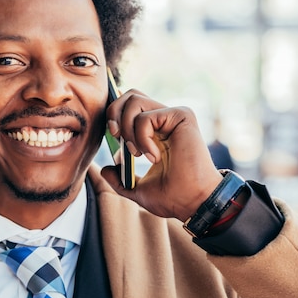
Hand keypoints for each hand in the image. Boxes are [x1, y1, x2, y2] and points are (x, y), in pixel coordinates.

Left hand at [100, 89, 221, 220]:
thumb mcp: (137, 189)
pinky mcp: (182, 116)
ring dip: (127, 129)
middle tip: (117, 137)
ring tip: (137, 153)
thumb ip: (120, 180)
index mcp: (155, 132)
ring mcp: (173, 116)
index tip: (114, 139)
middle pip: (130, 94)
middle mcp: (165, 120)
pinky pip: (145, 117)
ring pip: (134, 100)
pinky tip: (154, 157)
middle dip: (114, 112)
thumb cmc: (172, 198)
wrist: (192, 203)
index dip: (115, 116)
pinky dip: (142, 138)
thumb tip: (105, 169)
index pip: (130, 107)